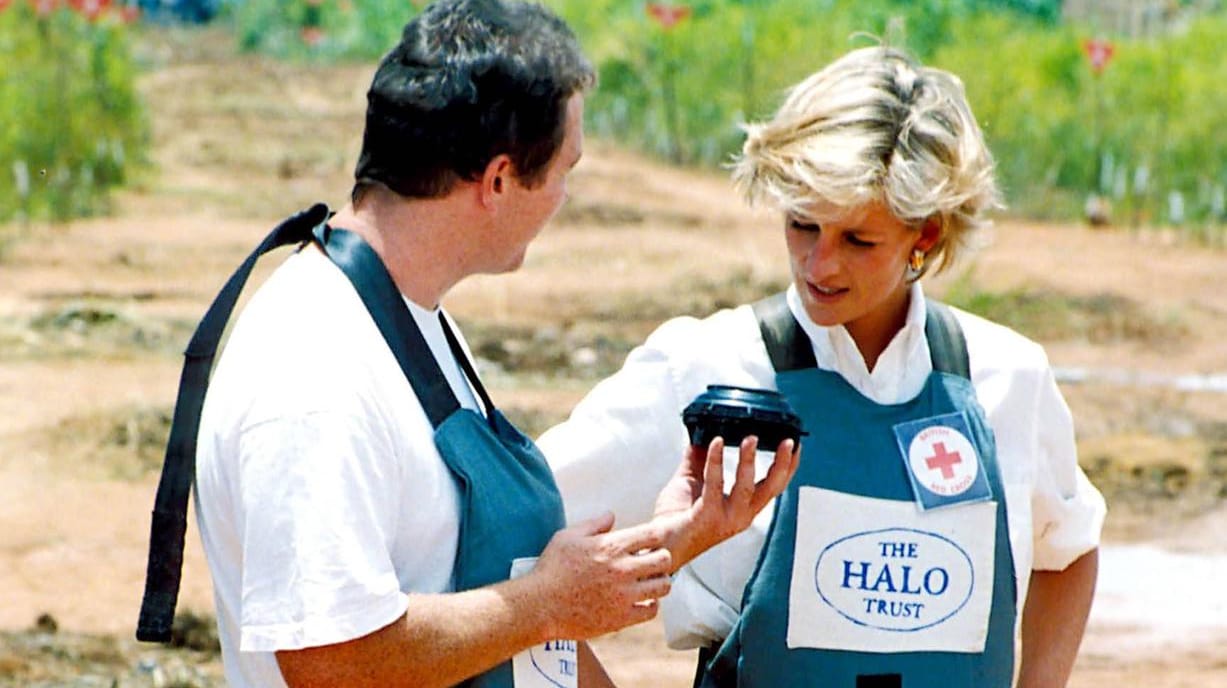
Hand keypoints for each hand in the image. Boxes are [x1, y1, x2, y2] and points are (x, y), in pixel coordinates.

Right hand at [526, 512, 672, 640]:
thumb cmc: (551, 569)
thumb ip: (594, 524)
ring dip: (658, 582)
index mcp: (612, 547)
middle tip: (650, 563)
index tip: (649, 542)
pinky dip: (650, 605)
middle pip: (664, 560)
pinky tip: (640, 601)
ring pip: (663, 586)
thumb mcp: (568, 537)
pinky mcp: (621, 618)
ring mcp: (624, 595)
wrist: (540, 606)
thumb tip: (611, 515)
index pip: (653, 535)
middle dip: (660, 558)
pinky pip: (652, 611)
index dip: (656, 536)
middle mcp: (623, 570)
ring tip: (647, 582)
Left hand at [651, 435, 798, 568]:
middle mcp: (741, 516)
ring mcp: (726, 519)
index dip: (788, 467)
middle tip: (788, 441)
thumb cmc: (676, 518)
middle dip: (783, 465)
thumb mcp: (693, 481)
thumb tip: (703, 432)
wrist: (657, 542)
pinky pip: (715, 485)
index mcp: (743, 508)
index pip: (774, 487)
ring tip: (751, 439)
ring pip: (747, 488)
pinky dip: (716, 461)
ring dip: (750, 461)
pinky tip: (715, 443)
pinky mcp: (708, 517)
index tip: (796, 446)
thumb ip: (701, 458)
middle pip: (771, 489)